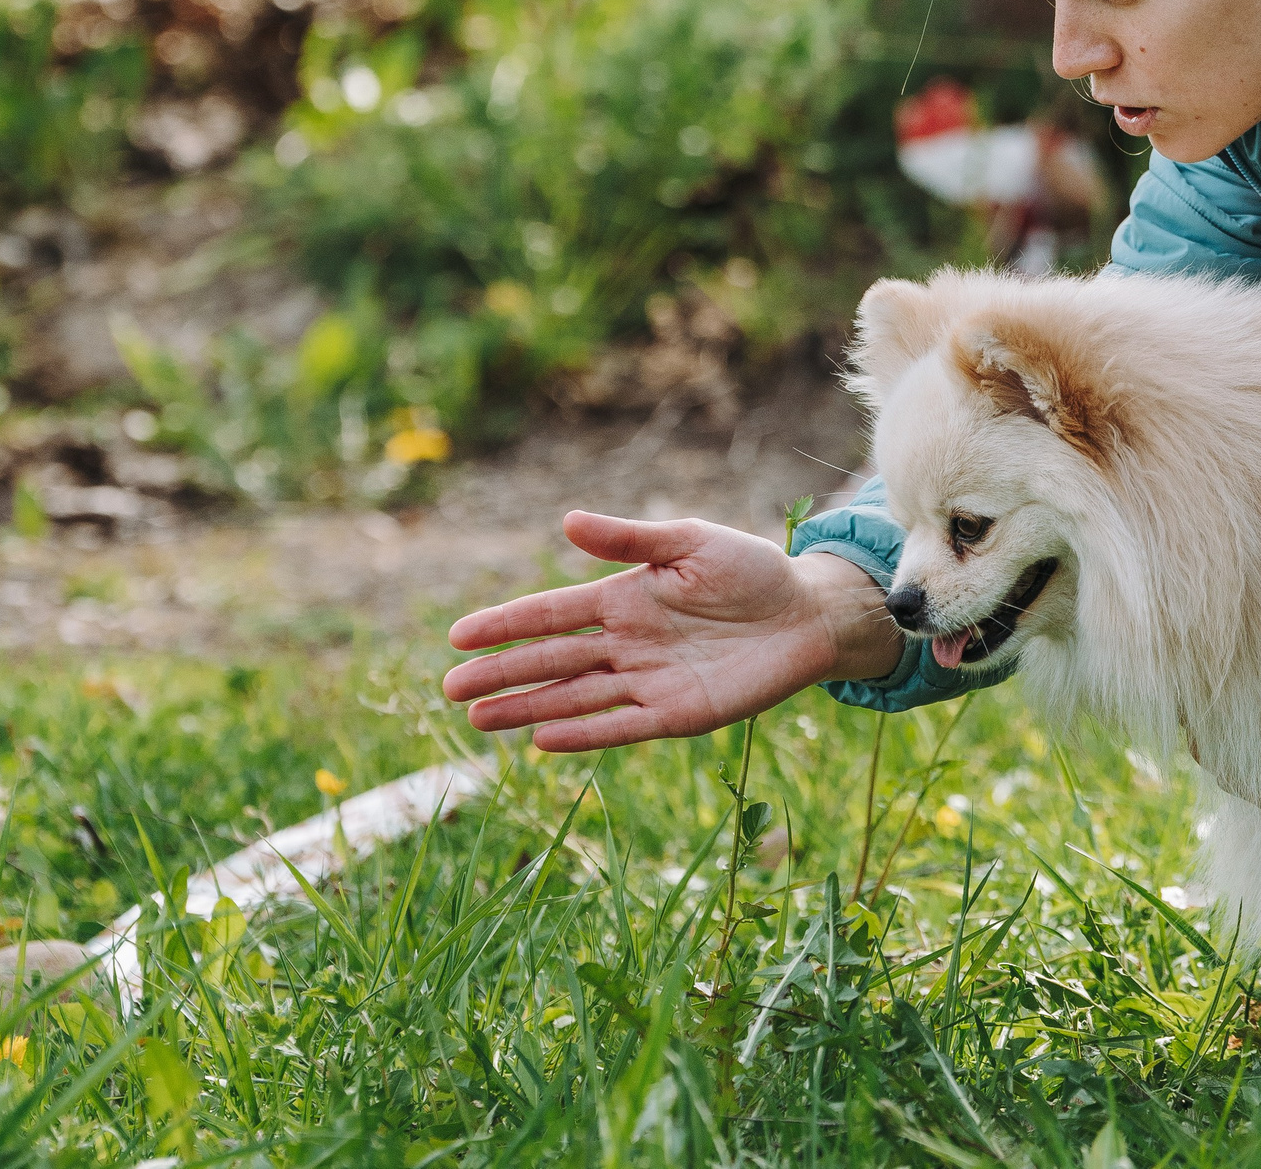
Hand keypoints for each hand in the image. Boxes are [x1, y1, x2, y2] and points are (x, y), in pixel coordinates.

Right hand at [442, 512, 902, 750]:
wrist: (808, 614)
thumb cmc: (753, 571)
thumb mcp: (692, 543)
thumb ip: (632, 539)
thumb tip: (567, 521)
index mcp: (624, 598)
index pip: (551, 613)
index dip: (506, 625)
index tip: (459, 637)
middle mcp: (627, 643)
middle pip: (552, 660)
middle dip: (503, 673)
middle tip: (452, 689)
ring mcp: (648, 681)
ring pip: (575, 697)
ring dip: (528, 708)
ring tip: (478, 720)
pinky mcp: (676, 713)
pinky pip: (620, 726)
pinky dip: (583, 734)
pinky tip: (542, 740)